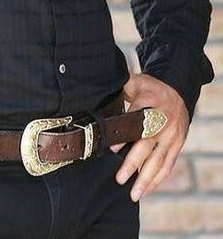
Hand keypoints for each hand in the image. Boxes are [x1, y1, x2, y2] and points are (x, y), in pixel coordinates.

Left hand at [110, 73, 188, 200]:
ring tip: (134, 194)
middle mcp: (162, 120)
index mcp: (149, 101)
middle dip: (133, 163)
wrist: (179, 92)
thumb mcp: (135, 82)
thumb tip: (98, 93)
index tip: (112, 149)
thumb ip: (120, 88)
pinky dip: (158, 179)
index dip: (124, 135)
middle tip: (120, 178)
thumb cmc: (150, 89)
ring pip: (159, 160)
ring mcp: (172, 135)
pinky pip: (168, 164)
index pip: (135, 120)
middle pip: (147, 144)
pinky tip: (147, 190)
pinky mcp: (178, 145)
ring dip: (147, 179)